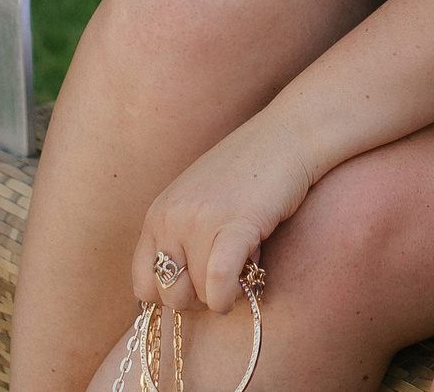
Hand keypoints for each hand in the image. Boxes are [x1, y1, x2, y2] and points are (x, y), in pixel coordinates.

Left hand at [131, 111, 313, 315]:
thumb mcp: (199, 199)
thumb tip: (186, 289)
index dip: (172, 295)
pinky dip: (229, 297)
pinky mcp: (234, 225)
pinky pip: (218, 283)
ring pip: (197, 295)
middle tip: (226, 281)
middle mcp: (170, 218)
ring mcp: (199, 221)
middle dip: (199, 299)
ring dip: (222, 295)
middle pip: (168, 295)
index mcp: (157, 214)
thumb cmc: (251, 170)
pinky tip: (246, 287)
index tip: (201, 285)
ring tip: (245, 267)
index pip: (142, 283)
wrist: (290, 134)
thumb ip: (182, 235)